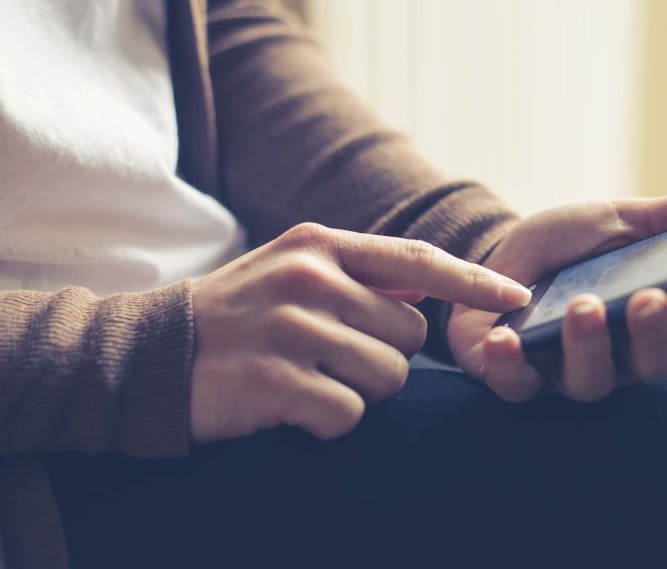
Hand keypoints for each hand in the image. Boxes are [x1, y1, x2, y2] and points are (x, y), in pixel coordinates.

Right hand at [190, 222, 530, 442]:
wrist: (147, 355)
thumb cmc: (233, 316)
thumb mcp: (290, 270)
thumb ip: (357, 275)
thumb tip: (427, 296)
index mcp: (319, 245)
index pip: (417, 260)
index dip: (473, 281)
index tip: (519, 296)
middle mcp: (311, 279)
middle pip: (408, 335)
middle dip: (382, 357)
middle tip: (326, 358)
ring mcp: (292, 328)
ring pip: (387, 377)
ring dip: (355, 391)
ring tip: (304, 378)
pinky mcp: (275, 381)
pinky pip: (349, 414)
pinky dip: (327, 421)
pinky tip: (288, 406)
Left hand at [447, 185, 666, 401]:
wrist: (496, 256)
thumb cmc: (569, 245)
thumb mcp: (619, 219)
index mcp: (662, 315)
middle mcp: (625, 354)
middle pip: (657, 360)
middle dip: (656, 331)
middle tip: (648, 297)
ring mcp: (571, 372)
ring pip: (593, 381)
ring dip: (588, 344)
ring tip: (582, 305)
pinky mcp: (517, 380)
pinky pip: (518, 386)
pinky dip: (510, 365)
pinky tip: (504, 337)